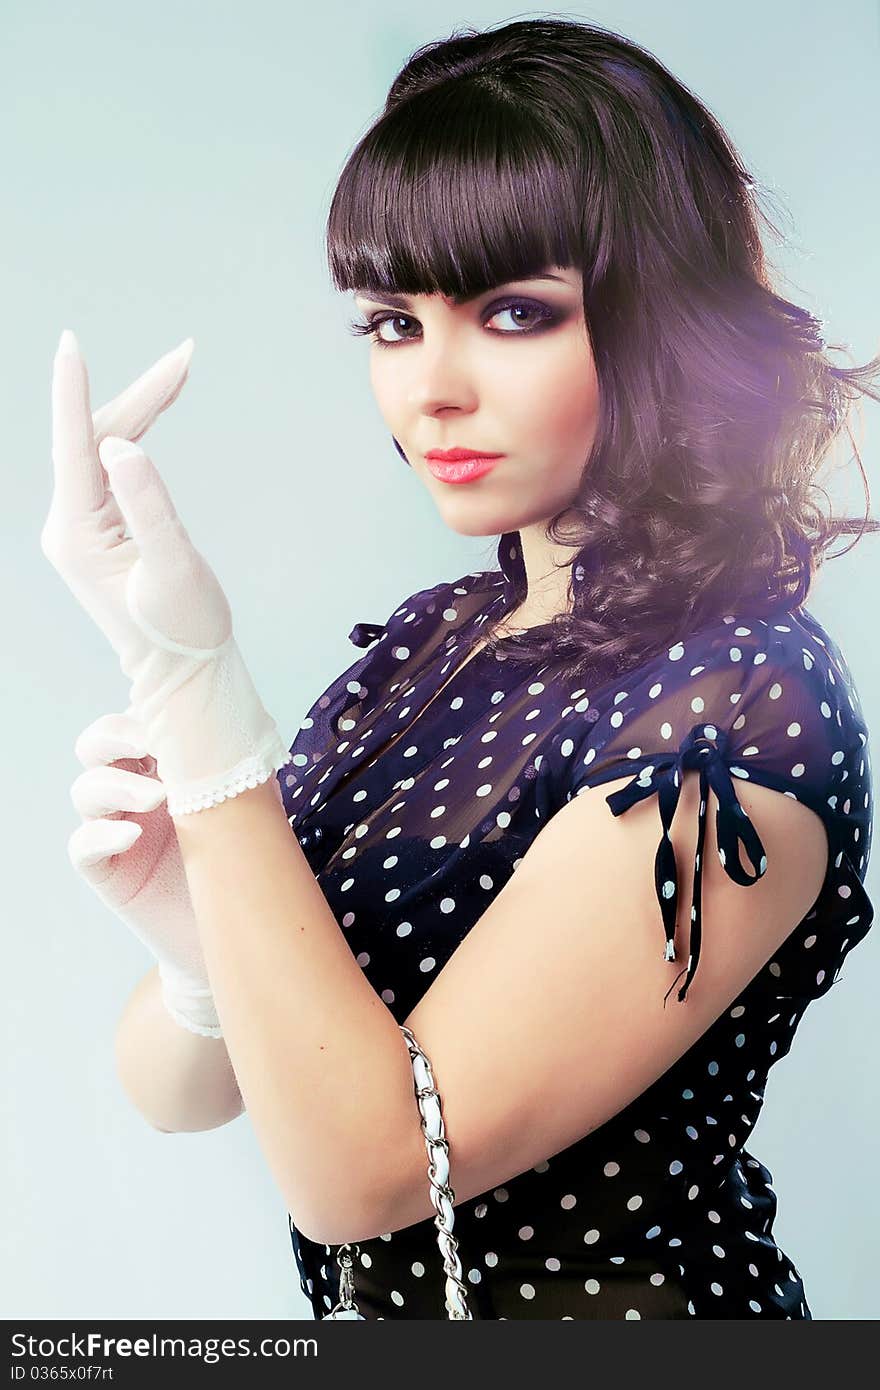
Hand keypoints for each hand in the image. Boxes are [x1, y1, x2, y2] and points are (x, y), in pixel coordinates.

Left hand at [44, 331, 290, 815]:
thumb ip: (148, 506)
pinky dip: (138, 435)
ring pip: (105, 448)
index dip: (74, 393)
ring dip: (143, 408)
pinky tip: (157, 409)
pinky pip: (112, 468)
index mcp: (79, 534)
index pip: (74, 448)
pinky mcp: (99, 529)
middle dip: (141, 396)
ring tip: (181, 370)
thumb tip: (120, 445)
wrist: (184, 673)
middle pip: (97, 440)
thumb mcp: (173, 567)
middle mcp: (70, 527)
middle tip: (186, 356)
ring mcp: (82, 527)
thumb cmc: (184, 631)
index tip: (72, 345)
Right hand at [69, 707, 221, 1036]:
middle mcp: (133, 792)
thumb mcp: (251, 804)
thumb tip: (236, 718)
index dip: (144, 712)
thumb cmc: (248, 860)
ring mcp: (116, 829)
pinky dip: (102, 834)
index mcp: (164, 766)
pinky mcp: (108, 872)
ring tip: (159, 797)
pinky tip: (133, 835)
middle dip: (115, 736)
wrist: (244, 930)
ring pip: (86, 791)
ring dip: (116, 786)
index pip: (135, 723)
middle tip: (149, 744)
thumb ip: (238, 763)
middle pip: (96, 746)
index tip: (173, 712)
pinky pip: (83, 845)